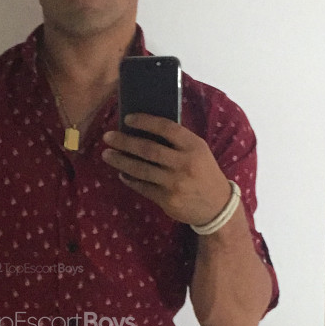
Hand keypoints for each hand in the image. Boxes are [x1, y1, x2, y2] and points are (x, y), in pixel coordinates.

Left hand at [101, 114, 231, 227]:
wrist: (217, 206)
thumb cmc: (204, 173)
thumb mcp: (198, 151)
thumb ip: (177, 142)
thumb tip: (144, 131)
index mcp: (194, 146)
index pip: (166, 128)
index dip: (145, 122)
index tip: (127, 119)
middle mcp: (184, 163)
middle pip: (148, 149)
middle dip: (124, 142)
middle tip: (108, 137)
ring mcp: (175, 183)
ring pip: (141, 169)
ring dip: (121, 161)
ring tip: (107, 154)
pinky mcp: (167, 200)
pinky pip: (142, 187)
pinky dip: (130, 179)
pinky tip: (122, 173)